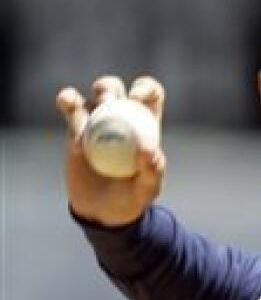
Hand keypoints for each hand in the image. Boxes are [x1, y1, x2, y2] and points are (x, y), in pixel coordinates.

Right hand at [56, 75, 165, 226]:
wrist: (103, 211)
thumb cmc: (133, 198)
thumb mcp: (148, 188)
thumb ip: (152, 170)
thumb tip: (147, 149)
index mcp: (145, 123)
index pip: (150, 92)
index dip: (145, 87)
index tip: (137, 98)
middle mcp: (120, 116)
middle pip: (114, 87)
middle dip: (109, 88)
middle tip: (108, 103)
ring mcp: (95, 120)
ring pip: (87, 96)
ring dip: (87, 99)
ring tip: (86, 125)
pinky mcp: (74, 129)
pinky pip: (69, 107)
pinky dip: (68, 104)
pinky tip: (71, 119)